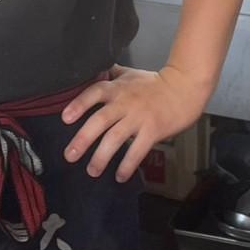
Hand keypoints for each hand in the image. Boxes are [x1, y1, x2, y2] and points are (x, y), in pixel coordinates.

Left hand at [61, 65, 211, 182]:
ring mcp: (139, 117)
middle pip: (100, 120)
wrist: (184, 88)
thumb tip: (91, 73)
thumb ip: (110, 75)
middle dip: (83, 139)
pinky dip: (128, 165)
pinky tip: (120, 176)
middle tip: (69, 156)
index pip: (94, 93)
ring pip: (116, 138)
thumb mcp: (129, 74)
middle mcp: (125, 103)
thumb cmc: (154, 83)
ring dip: (101, 157)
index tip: (65, 119)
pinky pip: (138, 151)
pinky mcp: (153, 131)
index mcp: (117, 88)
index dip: (79, 105)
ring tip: (92, 171)